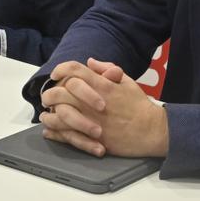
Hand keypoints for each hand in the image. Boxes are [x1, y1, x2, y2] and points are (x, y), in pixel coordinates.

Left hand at [39, 58, 167, 157]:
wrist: (152, 131)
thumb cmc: (140, 106)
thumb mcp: (127, 81)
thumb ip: (108, 69)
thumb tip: (90, 61)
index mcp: (102, 85)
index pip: (74, 70)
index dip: (61, 69)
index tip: (55, 74)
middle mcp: (93, 102)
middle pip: (60, 92)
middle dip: (49, 93)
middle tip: (48, 97)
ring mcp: (91, 120)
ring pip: (59, 115)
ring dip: (49, 114)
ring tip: (47, 115)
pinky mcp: (92, 138)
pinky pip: (66, 135)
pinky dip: (54, 133)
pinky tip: (49, 131)